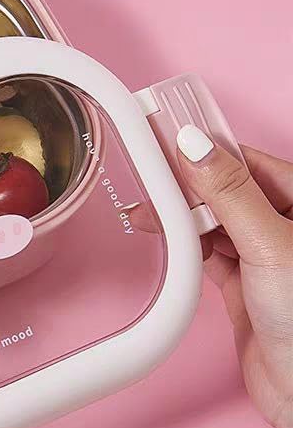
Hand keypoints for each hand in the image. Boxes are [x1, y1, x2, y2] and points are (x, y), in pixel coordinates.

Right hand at [177, 125, 292, 427]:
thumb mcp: (270, 244)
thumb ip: (230, 193)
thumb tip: (195, 146)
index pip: (247, 161)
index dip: (205, 151)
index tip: (165, 139)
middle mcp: (285, 228)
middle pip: (225, 192)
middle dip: (186, 189)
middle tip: (149, 184)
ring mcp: (264, 259)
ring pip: (213, 224)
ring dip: (182, 221)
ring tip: (149, 217)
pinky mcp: (244, 289)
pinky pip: (208, 256)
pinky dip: (186, 250)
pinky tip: (169, 244)